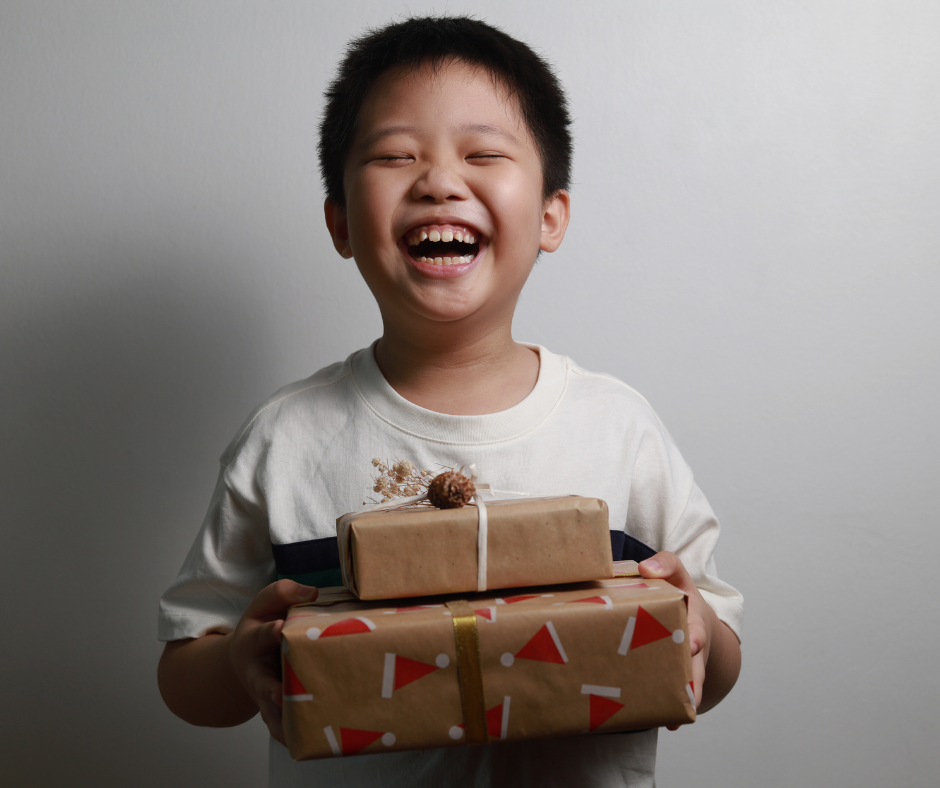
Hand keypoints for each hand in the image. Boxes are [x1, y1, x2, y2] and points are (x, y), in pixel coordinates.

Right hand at [227, 579, 317, 744]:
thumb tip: (313, 592)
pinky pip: (281, 728)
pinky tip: (309, 743)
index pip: (261, 634)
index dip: (269, 632)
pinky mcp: (274, 711)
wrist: (243, 658)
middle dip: (270, 688)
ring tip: (296, 733)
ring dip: (281, 722)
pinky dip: (290, 738)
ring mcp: (264, 695)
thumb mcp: (265, 603)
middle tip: (280, 693)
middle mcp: (255, 672)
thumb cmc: (261, 624)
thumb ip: (284, 592)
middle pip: (261, 683)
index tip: (279, 628)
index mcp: (252, 641)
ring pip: (270, 714)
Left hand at [638, 551, 714, 728]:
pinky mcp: (677, 676)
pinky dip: (673, 707)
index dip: (693, 637)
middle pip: (696, 666)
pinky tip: (667, 721)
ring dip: (683, 699)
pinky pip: (676, 693)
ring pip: (689, 685)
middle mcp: (694, 647)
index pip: (696, 628)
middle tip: (688, 695)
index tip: (691, 644)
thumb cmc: (681, 595)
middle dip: (692, 679)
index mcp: (693, 620)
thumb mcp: (678, 574)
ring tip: (676, 717)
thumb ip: (666, 565)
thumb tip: (645, 568)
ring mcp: (687, 665)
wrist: (695, 618)